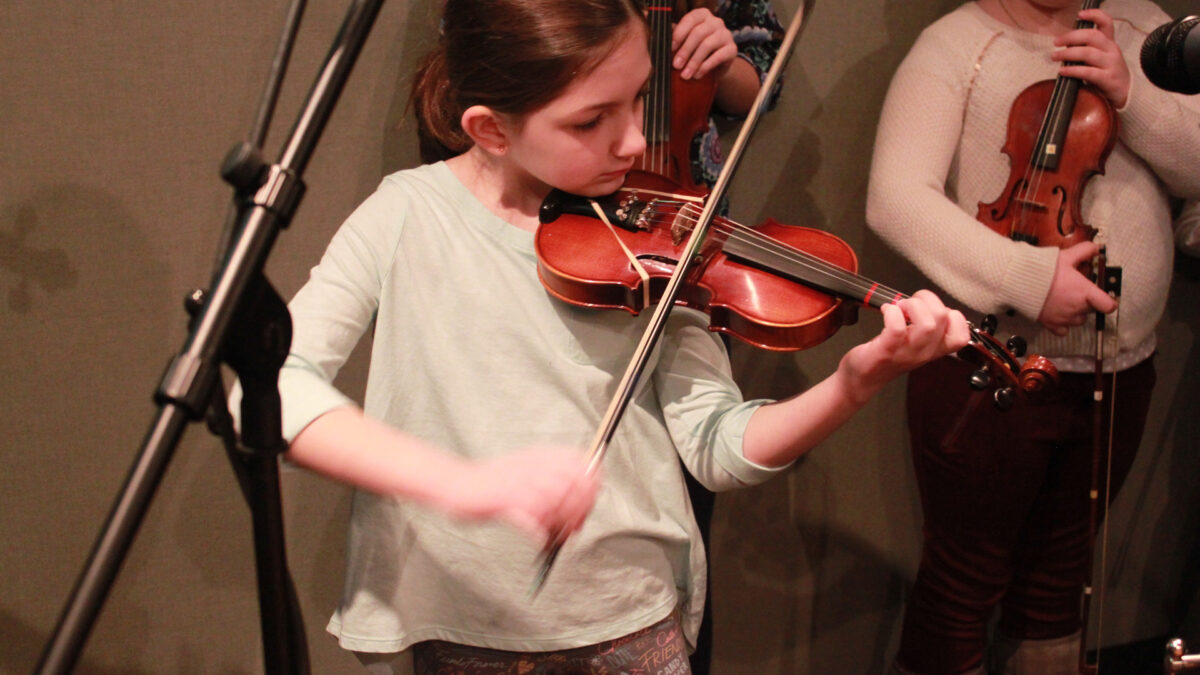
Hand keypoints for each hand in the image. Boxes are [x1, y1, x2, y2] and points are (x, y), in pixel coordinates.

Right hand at [447, 446, 598, 542]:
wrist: (458, 484)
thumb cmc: (492, 483)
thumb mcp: (527, 468)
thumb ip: (553, 477)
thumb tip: (583, 497)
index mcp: (539, 455)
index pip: (580, 461)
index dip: (592, 482)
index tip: (590, 502)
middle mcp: (533, 465)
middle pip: (574, 483)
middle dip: (581, 508)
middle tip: (575, 526)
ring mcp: (520, 482)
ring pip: (558, 503)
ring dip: (562, 524)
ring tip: (557, 537)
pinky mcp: (505, 500)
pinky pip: (535, 519)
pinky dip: (542, 533)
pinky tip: (540, 539)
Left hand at [672, 8, 737, 80]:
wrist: (714, 68)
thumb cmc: (694, 52)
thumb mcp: (684, 44)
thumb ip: (674, 39)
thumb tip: (656, 37)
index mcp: (702, 15)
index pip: (690, 19)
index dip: (679, 33)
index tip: (670, 48)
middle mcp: (715, 21)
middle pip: (698, 33)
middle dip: (685, 51)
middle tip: (676, 66)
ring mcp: (726, 34)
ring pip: (708, 45)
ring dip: (694, 61)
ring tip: (685, 75)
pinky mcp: (732, 49)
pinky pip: (718, 56)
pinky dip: (705, 67)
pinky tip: (697, 75)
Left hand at [841, 290, 970, 401]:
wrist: (863, 377)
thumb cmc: (888, 355)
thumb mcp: (917, 344)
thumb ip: (929, 328)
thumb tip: (930, 304)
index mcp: (934, 350)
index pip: (962, 336)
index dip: (952, 315)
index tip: (932, 310)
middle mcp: (925, 352)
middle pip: (944, 318)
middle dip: (927, 299)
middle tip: (910, 303)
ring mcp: (907, 352)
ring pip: (927, 324)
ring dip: (912, 305)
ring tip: (899, 307)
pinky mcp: (887, 350)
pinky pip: (896, 326)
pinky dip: (891, 311)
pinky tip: (886, 310)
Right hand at [1036, 241, 1116, 334]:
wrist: (1020, 282)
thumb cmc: (1043, 270)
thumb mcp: (1066, 256)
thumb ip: (1084, 251)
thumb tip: (1095, 248)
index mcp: (1085, 292)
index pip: (1108, 306)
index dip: (1109, 302)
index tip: (1106, 298)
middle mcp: (1077, 308)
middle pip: (1092, 310)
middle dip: (1087, 302)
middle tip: (1077, 292)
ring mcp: (1064, 318)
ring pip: (1079, 321)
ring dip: (1077, 313)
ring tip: (1067, 302)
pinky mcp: (1051, 324)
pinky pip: (1063, 331)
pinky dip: (1063, 325)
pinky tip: (1059, 315)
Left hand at [1052, 9, 1130, 107]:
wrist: (1127, 94)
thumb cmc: (1107, 75)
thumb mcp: (1099, 59)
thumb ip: (1086, 50)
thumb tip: (1064, 46)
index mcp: (1109, 43)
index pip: (1106, 23)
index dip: (1095, 15)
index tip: (1080, 14)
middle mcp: (1112, 50)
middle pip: (1092, 36)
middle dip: (1071, 36)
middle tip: (1056, 42)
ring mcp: (1111, 64)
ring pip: (1088, 53)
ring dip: (1068, 53)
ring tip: (1054, 56)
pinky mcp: (1109, 79)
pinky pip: (1088, 72)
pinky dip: (1073, 70)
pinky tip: (1063, 71)